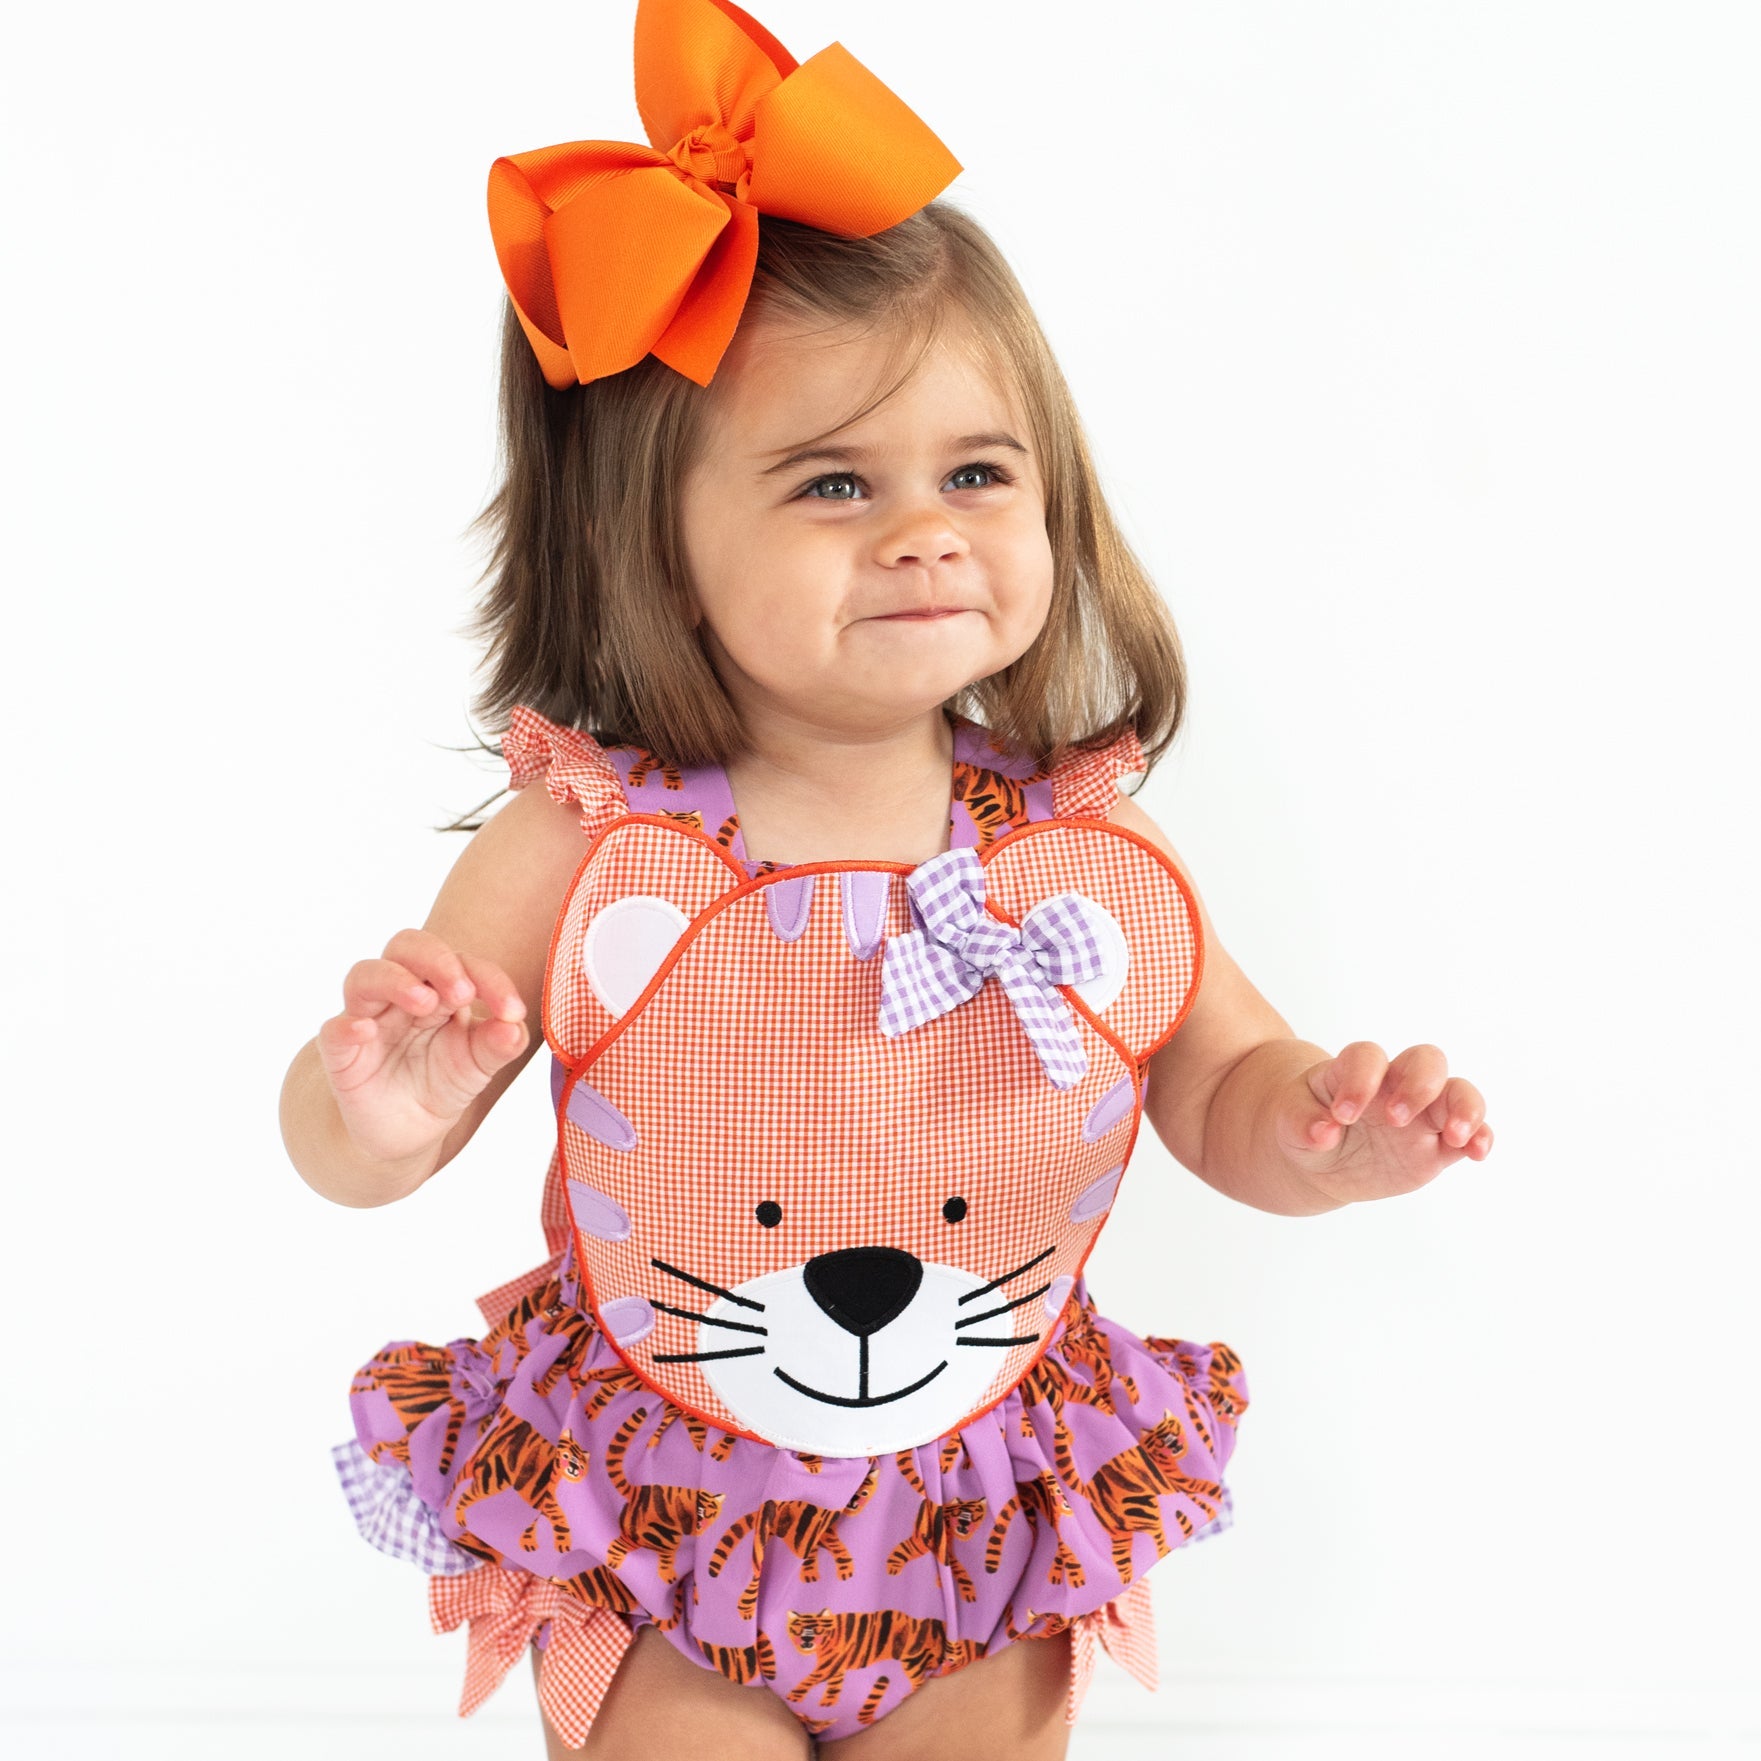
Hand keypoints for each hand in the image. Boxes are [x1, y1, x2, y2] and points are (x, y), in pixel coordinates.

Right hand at [315, 927, 529, 1165]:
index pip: (460, 961)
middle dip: (436, 960)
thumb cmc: (444, 1080)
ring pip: (365, 975)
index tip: (512, 1011)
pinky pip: (334, 1030)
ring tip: (425, 1003)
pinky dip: (347, 1026)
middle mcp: (400, 993)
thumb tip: (515, 1025)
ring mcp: (368, 1018)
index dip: (488, 978)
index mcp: (439, 987)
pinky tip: (366, 1031)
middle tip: (463, 992)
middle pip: (407, 946)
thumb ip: (502, 1043)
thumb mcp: (480, 1063)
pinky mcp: (342, 1053)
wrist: (408, 1131)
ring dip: (396, 981)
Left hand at [1283, 1041, 1492, 1204]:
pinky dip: (1480, 1137)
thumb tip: (1322, 1131)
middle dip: (1418, 1085)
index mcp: (1354, 1070)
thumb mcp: (1289, 1121)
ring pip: (1458, 1092)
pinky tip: (1478, 1153)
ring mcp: (1421, 1112)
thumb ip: (1302, 1121)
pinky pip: (1470, 1132)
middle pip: (1425, 1060)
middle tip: (1395, 1120)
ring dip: (1465, 1109)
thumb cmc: (1303, 1123)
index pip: (1367, 1057)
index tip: (1340, 1116)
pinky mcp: (1437, 1144)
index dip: (1359, 1080)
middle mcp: (1394, 1083)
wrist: (1318, 1156)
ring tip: (1457, 1136)